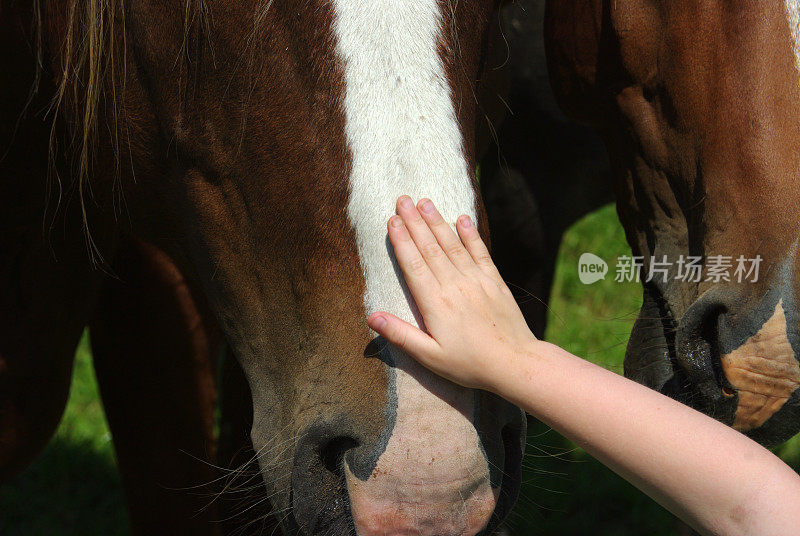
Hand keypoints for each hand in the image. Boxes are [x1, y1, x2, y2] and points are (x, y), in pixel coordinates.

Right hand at [367, 196, 536, 391]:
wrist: (514, 363)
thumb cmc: (469, 364)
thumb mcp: (429, 356)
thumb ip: (400, 335)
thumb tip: (371, 317)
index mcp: (435, 302)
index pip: (413, 264)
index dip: (401, 240)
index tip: (391, 220)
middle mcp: (454, 285)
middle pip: (430, 247)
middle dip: (414, 222)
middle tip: (402, 199)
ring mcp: (476, 280)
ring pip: (452, 244)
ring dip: (437, 221)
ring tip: (424, 202)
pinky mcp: (494, 281)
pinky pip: (480, 252)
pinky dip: (470, 235)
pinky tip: (462, 219)